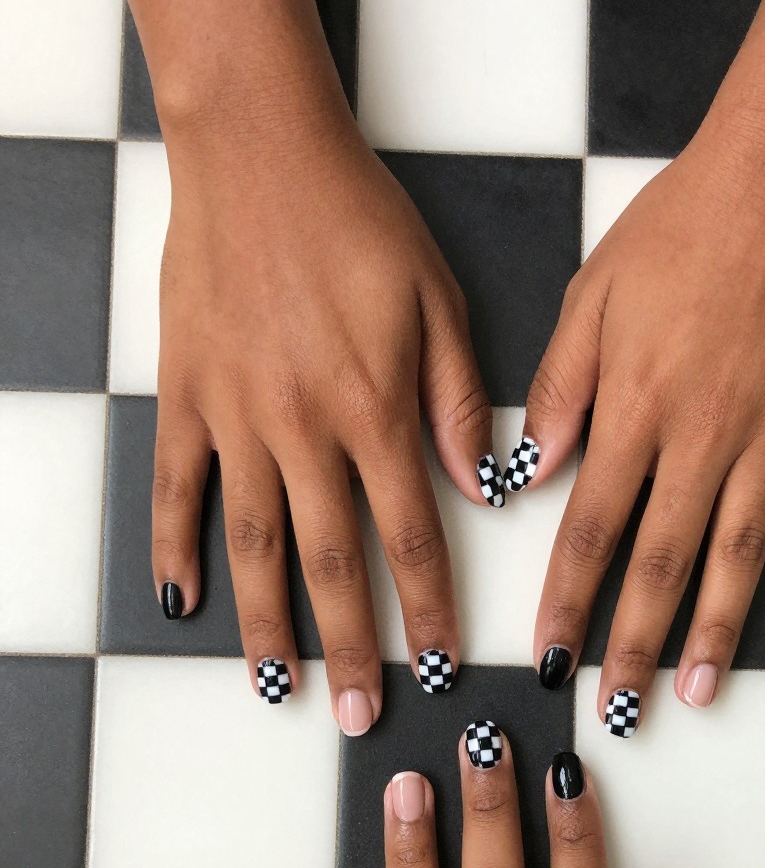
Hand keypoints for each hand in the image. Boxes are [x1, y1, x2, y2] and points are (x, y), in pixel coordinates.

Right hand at [153, 96, 498, 725]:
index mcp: (376, 409)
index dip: (426, 610)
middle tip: (358, 713)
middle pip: (330, 562)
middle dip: (350, 646)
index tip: (439, 668)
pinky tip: (182, 598)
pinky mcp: (186, 394)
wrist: (261, 154)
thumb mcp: (437, 303)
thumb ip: (459, 405)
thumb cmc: (359, 222)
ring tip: (277, 684)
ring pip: (252, 542)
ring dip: (266, 622)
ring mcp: (235, 416)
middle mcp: (304, 428)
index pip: (409, 536)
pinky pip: (176, 485)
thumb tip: (486, 489)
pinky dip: (175, 543)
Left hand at [513, 122, 764, 727]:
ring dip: (712, 629)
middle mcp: (701, 437)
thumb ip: (558, 392)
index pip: (591, 530)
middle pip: (660, 563)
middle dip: (633, 644)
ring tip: (693, 691)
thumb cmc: (678, 228)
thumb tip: (527, 475)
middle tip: (618, 708)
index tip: (551, 657)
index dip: (568, 602)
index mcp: (633, 409)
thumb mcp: (590, 296)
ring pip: (736, 554)